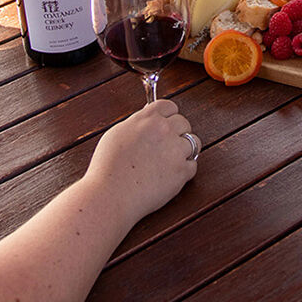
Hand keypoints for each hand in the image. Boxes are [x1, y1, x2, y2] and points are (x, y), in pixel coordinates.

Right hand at [86, 99, 198, 222]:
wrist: (110, 195)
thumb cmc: (108, 168)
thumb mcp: (117, 134)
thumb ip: (136, 123)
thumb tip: (147, 118)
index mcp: (147, 119)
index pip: (169, 106)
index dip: (168, 116)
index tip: (166, 124)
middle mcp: (164, 130)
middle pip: (184, 122)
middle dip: (177, 133)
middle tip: (166, 146)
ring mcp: (175, 150)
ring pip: (193, 142)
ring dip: (184, 151)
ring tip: (169, 162)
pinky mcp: (182, 171)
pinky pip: (192, 166)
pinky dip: (184, 171)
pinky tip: (169, 176)